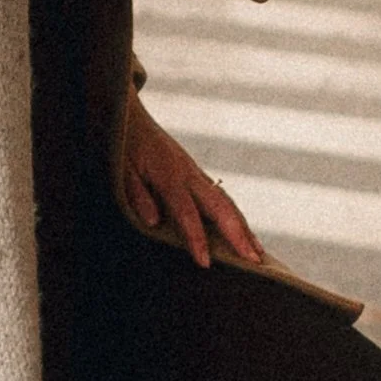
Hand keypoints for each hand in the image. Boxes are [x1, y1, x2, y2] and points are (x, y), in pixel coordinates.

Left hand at [121, 95, 265, 270]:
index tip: (206, 262)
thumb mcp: (122, 169)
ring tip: (259, 253)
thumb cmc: (123, 146)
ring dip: (244, 227)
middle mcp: (188, 173)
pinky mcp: (197, 174)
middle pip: (219, 205)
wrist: (131, 117)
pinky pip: (221, 197)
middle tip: (254, 261)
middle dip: (238, 234)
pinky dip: (236, 216)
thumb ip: (137, 194)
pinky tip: (246, 234)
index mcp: (168, 174)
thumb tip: (152, 222)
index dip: (197, 237)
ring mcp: (195, 173)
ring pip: (225, 201)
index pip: (186, 211)